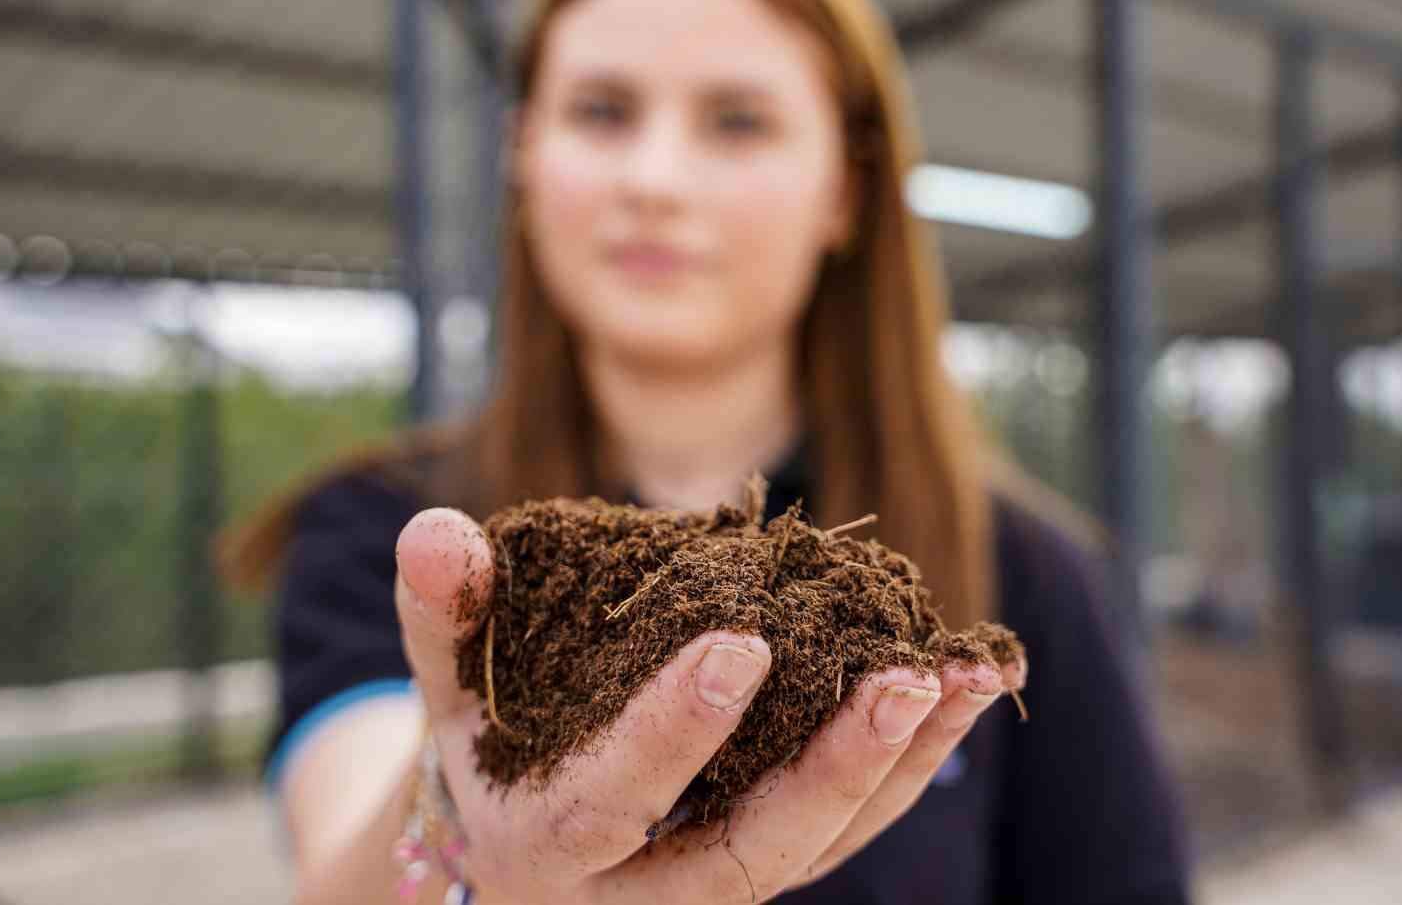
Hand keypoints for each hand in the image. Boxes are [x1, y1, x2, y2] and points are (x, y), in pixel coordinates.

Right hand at [395, 507, 1011, 903]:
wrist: (515, 826)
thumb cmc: (485, 736)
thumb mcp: (450, 680)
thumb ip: (443, 611)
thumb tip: (432, 533)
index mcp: (548, 846)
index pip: (614, 801)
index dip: (674, 729)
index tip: (744, 641)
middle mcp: (640, 892)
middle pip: (751, 855)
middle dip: (830, 771)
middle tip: (900, 680)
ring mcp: (715, 883)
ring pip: (825, 847)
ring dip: (904, 764)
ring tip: (969, 673)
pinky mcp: (770, 858)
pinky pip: (853, 826)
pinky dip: (913, 762)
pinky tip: (966, 686)